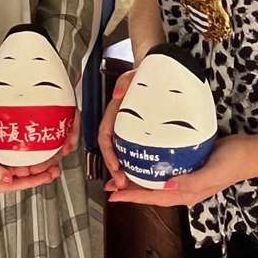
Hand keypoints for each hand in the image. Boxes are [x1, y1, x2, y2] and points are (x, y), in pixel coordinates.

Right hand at [0, 103, 63, 195]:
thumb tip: (8, 181)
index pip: (16, 185)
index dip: (34, 181)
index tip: (48, 174)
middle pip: (23, 177)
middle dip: (41, 173)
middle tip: (57, 165)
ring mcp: (1, 163)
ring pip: (25, 166)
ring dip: (40, 163)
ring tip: (56, 158)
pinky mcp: (4, 151)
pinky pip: (22, 155)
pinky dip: (34, 153)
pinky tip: (45, 148)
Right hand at [97, 67, 134, 191]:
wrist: (153, 71)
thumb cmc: (142, 74)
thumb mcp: (133, 75)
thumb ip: (125, 82)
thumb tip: (118, 94)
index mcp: (113, 112)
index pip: (105, 135)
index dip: (107, 153)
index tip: (115, 166)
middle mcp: (118, 122)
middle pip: (111, 149)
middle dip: (114, 169)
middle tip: (122, 184)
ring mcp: (127, 128)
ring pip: (121, 152)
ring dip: (123, 169)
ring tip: (129, 185)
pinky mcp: (139, 131)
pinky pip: (133, 149)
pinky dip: (134, 163)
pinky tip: (141, 173)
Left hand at [106, 134, 254, 207]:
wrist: (249, 153)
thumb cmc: (232, 163)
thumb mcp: (212, 173)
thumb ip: (191, 182)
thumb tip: (165, 186)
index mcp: (187, 193)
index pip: (154, 198)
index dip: (133, 197)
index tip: (113, 195)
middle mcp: (183, 188)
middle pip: (151, 193)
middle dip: (130, 190)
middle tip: (110, 184)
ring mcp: (186, 177)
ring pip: (157, 183)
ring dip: (138, 180)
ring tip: (121, 174)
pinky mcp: (189, 165)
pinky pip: (166, 170)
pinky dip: (152, 169)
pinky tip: (145, 160)